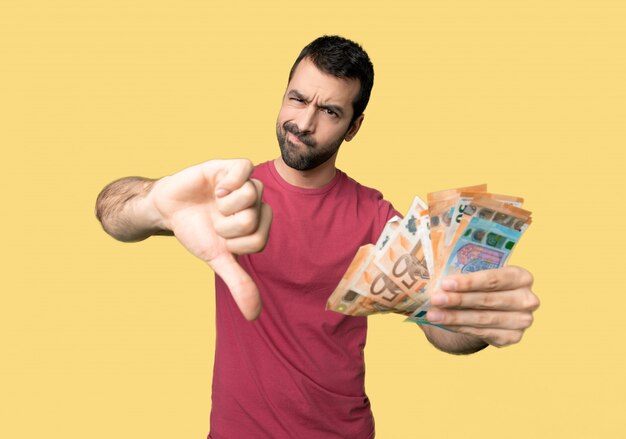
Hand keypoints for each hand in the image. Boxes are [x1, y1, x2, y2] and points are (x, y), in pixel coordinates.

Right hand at [149, 159, 271, 320]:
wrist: (168, 209)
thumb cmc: (196, 232)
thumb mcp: (217, 259)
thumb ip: (239, 283)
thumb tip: (254, 316)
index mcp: (257, 225)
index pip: (259, 240)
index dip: (235, 244)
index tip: (221, 240)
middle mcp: (255, 204)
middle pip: (255, 218)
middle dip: (227, 226)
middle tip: (214, 220)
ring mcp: (244, 184)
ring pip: (252, 194)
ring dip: (225, 206)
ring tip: (214, 202)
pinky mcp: (230, 167)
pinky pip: (245, 167)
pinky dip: (231, 181)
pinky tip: (217, 188)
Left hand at [426, 267, 538, 346]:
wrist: (491, 308)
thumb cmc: (482, 286)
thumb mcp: (479, 274)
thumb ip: (465, 272)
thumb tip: (435, 276)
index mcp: (521, 277)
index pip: (494, 279)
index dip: (469, 282)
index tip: (445, 283)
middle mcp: (527, 299)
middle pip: (488, 300)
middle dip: (458, 300)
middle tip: (435, 299)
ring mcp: (522, 321)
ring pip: (483, 318)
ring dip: (455, 317)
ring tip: (433, 314)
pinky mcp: (512, 337)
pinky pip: (481, 332)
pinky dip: (460, 327)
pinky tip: (444, 323)